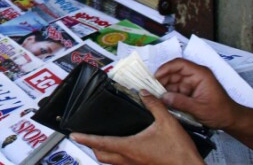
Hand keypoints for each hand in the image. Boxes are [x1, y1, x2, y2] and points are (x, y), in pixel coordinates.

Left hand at [71, 91, 202, 164]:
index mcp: (129, 147)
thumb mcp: (167, 122)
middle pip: (101, 155)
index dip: (85, 138)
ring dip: (104, 152)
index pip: (101, 142)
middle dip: (91, 146)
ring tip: (101, 142)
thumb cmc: (178, 151)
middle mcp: (128, 160)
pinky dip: (117, 158)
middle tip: (85, 137)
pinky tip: (124, 150)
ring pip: (111, 162)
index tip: (73, 135)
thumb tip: (143, 93)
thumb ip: (154, 105)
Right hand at [156, 58, 239, 129]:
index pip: (180, 64)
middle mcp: (195, 75)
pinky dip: (169, 94)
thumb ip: (181, 102)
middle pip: (174, 72)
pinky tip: (162, 100)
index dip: (166, 68)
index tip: (155, 77)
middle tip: (151, 89)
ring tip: (155, 95)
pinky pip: (176, 89)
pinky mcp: (190, 91)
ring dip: (165, 88)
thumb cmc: (220, 112)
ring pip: (173, 81)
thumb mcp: (199, 108)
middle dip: (162, 79)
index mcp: (200, 74)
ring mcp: (192, 83)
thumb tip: (163, 97)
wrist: (231, 120)